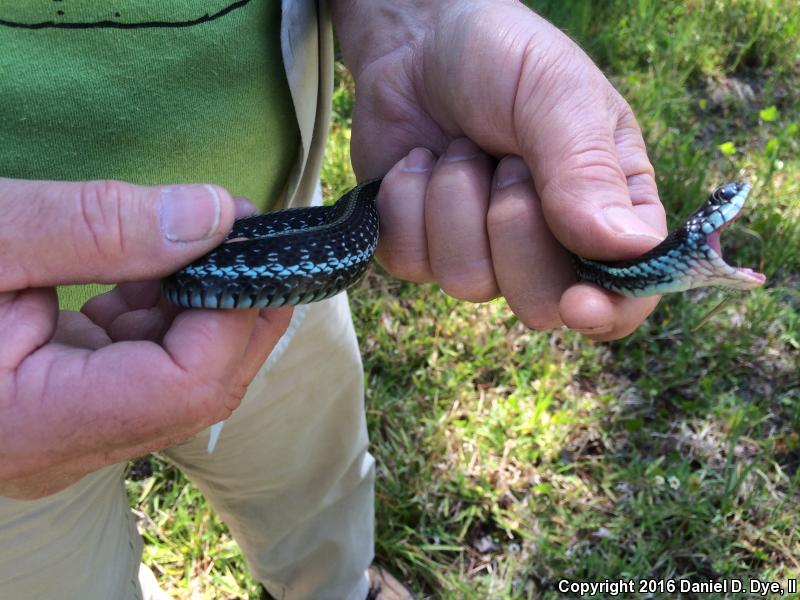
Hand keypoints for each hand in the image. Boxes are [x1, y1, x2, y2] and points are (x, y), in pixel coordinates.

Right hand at [0, 178, 291, 498]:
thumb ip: (98, 226)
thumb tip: (215, 214)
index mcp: (33, 423)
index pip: (186, 385)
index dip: (238, 312)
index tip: (256, 238)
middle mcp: (58, 446)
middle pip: (195, 390)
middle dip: (235, 310)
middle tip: (246, 232)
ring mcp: (61, 432)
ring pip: (176, 382)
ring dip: (200, 310)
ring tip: (193, 244)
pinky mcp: (59, 407)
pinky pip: (139, 370)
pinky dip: (159, 318)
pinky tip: (148, 274)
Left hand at [331, 0, 667, 339]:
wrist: (415, 42)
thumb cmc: (503, 58)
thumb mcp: (558, 93)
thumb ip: (587, 170)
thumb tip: (627, 249)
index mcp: (609, 208)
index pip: (626, 295)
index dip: (607, 311)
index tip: (579, 303)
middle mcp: (547, 244)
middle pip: (539, 304)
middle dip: (514, 228)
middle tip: (507, 163)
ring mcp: (479, 252)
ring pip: (468, 281)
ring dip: (456, 202)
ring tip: (460, 149)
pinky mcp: (420, 249)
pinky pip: (412, 262)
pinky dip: (409, 203)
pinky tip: (419, 162)